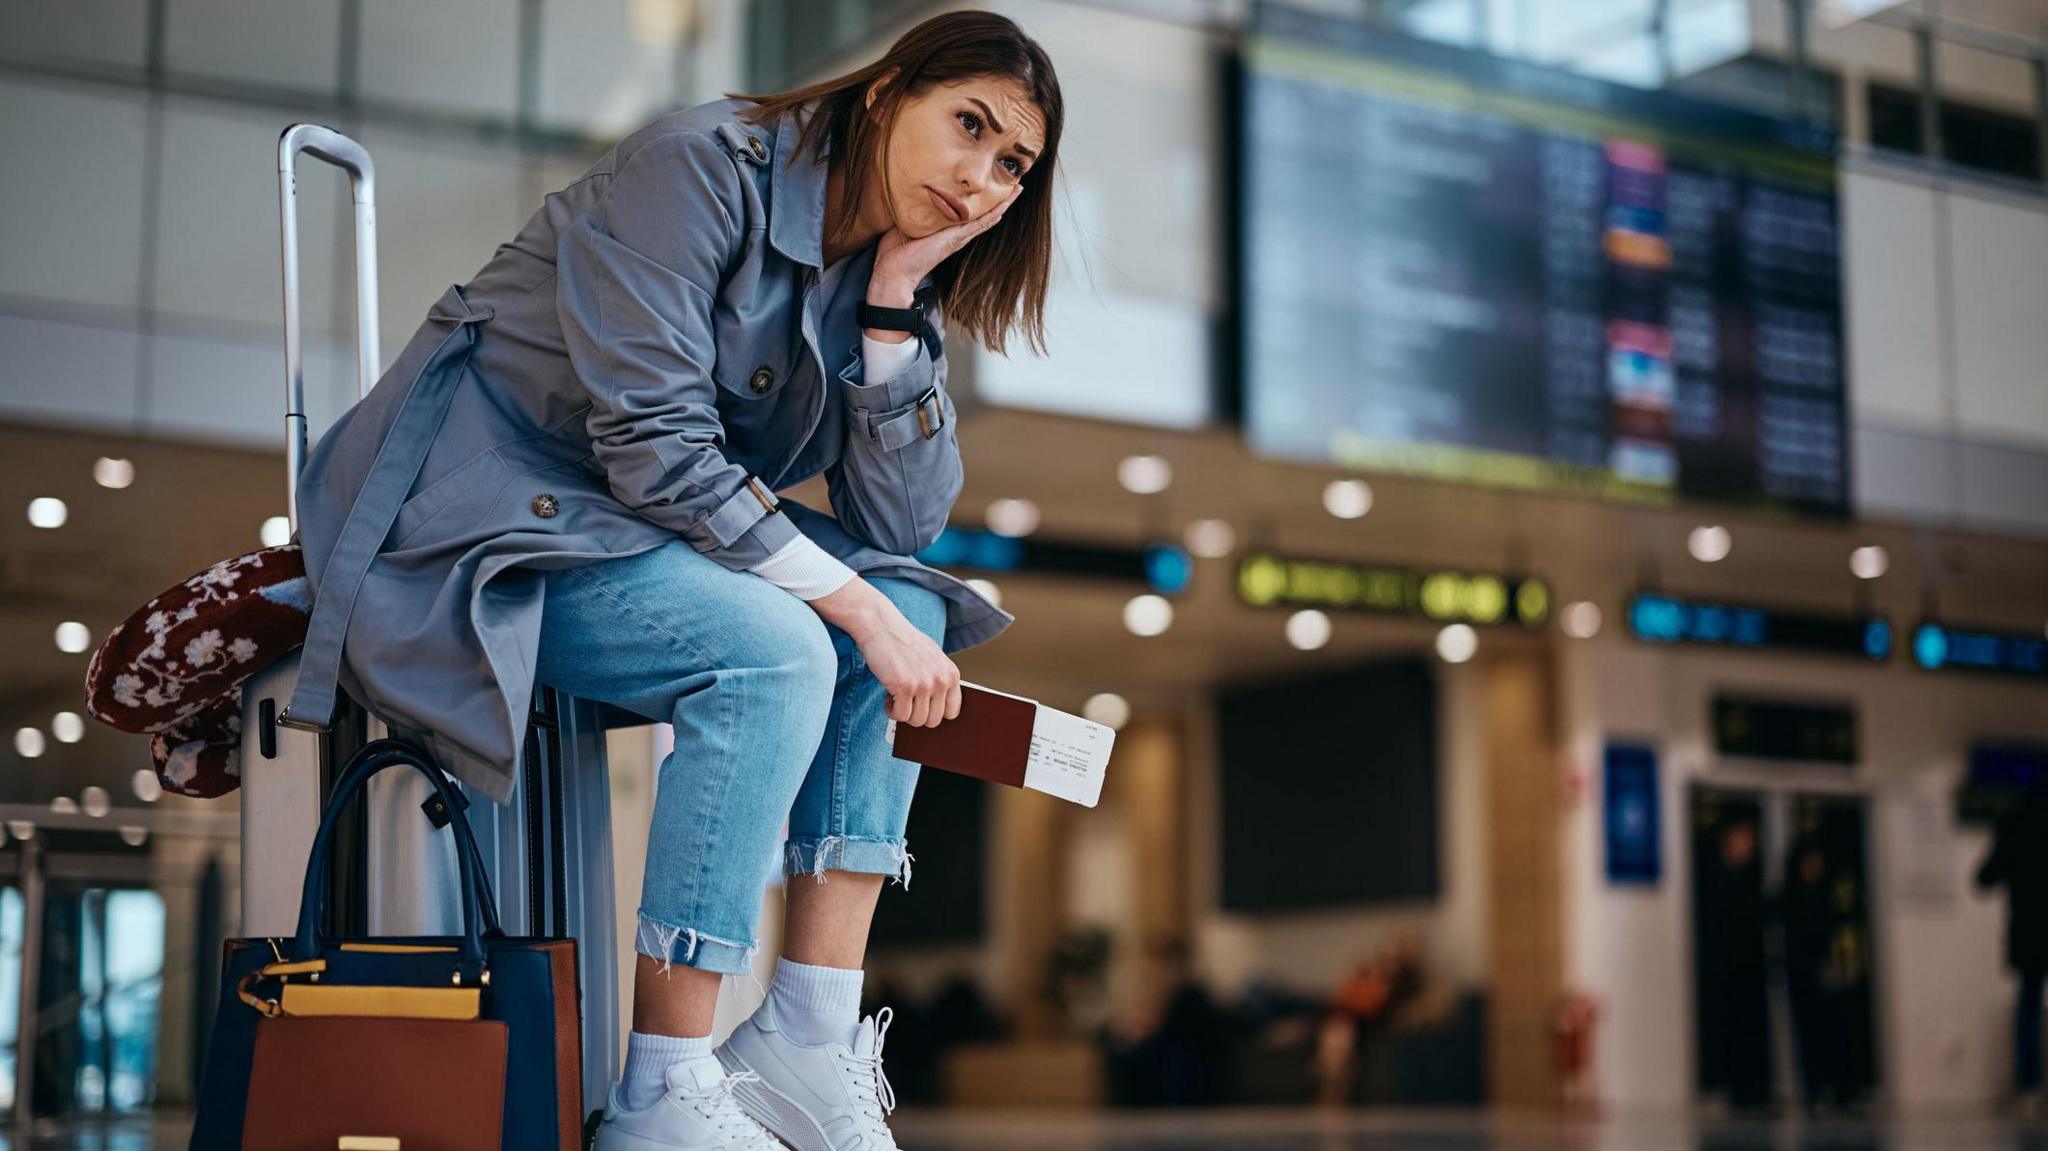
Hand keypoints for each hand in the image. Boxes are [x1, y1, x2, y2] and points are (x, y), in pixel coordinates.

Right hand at [809, 578, 961, 727]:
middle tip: (905, 702)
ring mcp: (923, 684)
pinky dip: (891, 710)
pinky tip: (888, 695)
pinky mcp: (904, 686)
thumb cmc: (904, 641)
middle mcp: (941, 680)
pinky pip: (899, 715)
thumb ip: (939, 680)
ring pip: (916, 721)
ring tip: (896, 697)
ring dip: (903, 713)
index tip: (922, 706)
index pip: (952, 712)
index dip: (934, 712)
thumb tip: (939, 709)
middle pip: (933, 721)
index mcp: (951, 674)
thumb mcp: (933, 658)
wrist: (881, 626)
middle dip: (916, 715)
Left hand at [869, 183, 1023, 306]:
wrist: (894, 271)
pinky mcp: (955, 239)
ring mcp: (959, 237)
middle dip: (1000, 200)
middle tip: (1015, 185)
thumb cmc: (897, 250)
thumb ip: (915, 209)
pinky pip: (979, 225)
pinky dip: (993, 215)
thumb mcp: (908, 222)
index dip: (982, 200)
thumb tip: (910, 191)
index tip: (993, 185)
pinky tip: (1003, 206)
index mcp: (947, 230)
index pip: (970, 213)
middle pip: (985, 215)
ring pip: (987, 218)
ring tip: (1017, 190)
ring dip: (1003, 204)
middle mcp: (958, 234)